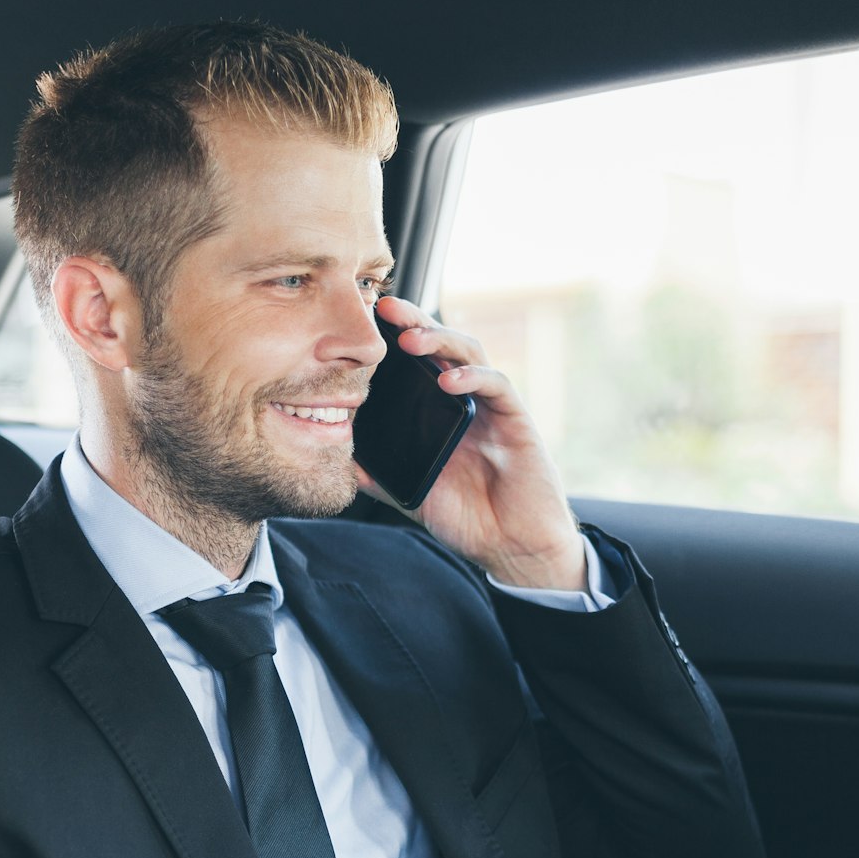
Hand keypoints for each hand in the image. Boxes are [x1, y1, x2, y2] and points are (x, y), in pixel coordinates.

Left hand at [363, 296, 587, 591]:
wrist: (514, 548)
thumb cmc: (472, 520)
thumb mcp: (414, 494)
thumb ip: (383, 475)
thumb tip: (341, 461)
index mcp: (441, 413)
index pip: (418, 362)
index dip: (394, 337)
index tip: (362, 322)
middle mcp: (468, 401)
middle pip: (442, 345)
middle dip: (414, 322)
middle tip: (384, 309)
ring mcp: (493, 408)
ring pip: (470, 354)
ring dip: (440, 341)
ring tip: (410, 340)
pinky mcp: (517, 420)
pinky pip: (497, 386)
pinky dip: (473, 378)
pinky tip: (448, 381)